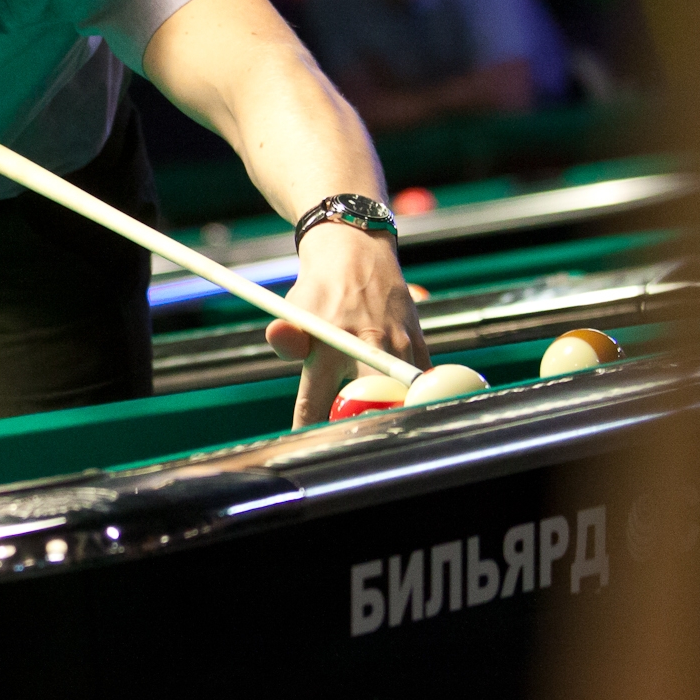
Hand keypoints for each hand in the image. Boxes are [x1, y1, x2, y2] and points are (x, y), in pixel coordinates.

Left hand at [264, 221, 427, 429]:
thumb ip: (285, 338)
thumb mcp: (295, 310)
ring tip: (387, 431)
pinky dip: (417, 398)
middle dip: (361, 428)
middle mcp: (368, 346)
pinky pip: (423, 383)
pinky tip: (410, 408)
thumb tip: (277, 337)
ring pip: (403, 397)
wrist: (357, 252)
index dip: (311, 429)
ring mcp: (398, 346)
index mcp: (329, 345)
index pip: (316, 402)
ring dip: (394, 415)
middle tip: (353, 443)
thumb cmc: (320, 290)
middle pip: (369, 405)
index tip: (309, 447)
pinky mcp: (419, 342)